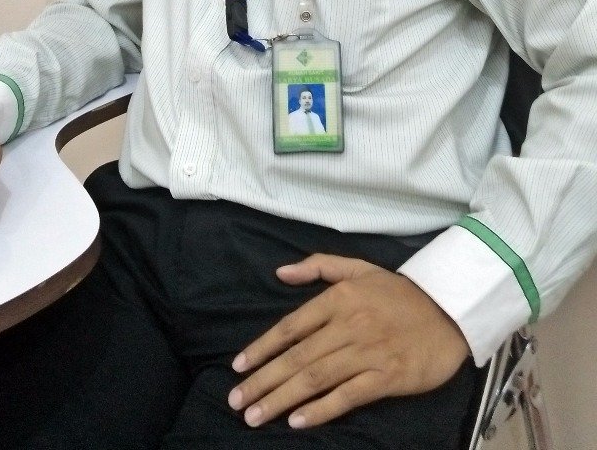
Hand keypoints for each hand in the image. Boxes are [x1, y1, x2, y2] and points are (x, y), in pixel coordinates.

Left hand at [228, 254, 469, 429]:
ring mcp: (368, 352)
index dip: (262, 348)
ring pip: (316, 377)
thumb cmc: (399, 292)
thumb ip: (319, 266)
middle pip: (297, 357)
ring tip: (256, 416)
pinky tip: (298, 421)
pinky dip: (322, 409)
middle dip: (263, 381)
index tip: (238, 368)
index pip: (291, 327)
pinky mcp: (387, 377)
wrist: (449, 310)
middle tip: (237, 402)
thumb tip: (281, 272)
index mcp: (339, 298)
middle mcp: (349, 324)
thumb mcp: (359, 268)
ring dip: (282, 399)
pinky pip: (348, 396)